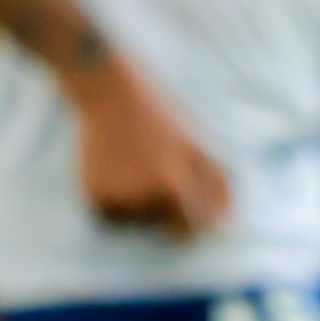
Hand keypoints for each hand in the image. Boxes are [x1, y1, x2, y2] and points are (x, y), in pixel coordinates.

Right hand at [66, 52, 232, 234]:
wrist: (110, 92)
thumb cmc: (162, 117)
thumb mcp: (199, 147)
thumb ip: (218, 188)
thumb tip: (226, 227)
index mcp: (174, 185)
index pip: (193, 228)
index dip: (193, 220)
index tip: (186, 204)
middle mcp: (143, 196)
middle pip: (163, 229)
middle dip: (165, 213)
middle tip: (153, 175)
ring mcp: (116, 197)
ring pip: (136, 225)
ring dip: (138, 208)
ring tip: (134, 168)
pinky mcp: (92, 197)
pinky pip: (110, 219)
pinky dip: (114, 204)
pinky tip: (115, 174)